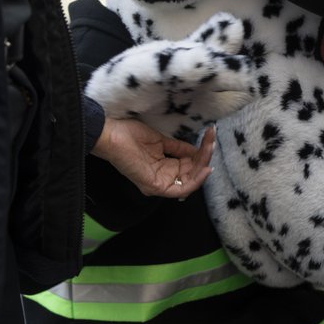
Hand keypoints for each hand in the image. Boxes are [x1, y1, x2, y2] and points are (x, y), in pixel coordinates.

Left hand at [92, 120, 215, 197]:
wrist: (111, 134)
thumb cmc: (130, 135)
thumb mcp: (160, 141)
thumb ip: (179, 148)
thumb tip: (197, 149)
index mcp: (163, 169)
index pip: (189, 166)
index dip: (201, 155)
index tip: (209, 139)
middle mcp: (163, 178)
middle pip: (192, 173)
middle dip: (204, 158)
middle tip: (212, 141)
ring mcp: (160, 184)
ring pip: (190, 180)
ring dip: (203, 165)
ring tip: (210, 149)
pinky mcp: (156, 186)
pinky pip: (182, 189)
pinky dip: (196, 180)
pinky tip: (205, 168)